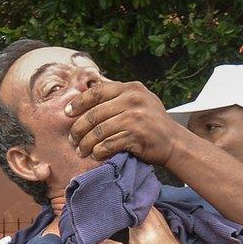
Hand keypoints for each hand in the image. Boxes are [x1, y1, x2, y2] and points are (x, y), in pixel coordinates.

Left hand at [67, 81, 188, 163]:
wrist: (174, 142)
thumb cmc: (152, 123)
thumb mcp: (139, 101)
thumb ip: (118, 97)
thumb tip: (84, 96)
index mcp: (131, 88)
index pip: (97, 92)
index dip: (78, 102)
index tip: (67, 113)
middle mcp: (133, 100)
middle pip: (94, 114)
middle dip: (79, 129)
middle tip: (73, 139)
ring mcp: (135, 118)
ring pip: (98, 131)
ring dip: (86, 143)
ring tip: (81, 150)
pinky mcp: (136, 136)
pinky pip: (108, 144)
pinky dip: (99, 152)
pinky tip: (96, 155)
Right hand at [95, 209, 189, 243]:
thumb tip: (95, 242)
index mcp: (142, 217)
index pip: (120, 201)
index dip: (105, 201)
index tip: (91, 203)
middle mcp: (148, 210)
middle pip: (125, 198)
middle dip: (110, 200)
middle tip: (93, 204)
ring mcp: (151, 212)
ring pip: (131, 202)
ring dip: (118, 203)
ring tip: (102, 206)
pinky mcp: (152, 216)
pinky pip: (136, 207)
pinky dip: (125, 208)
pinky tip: (116, 213)